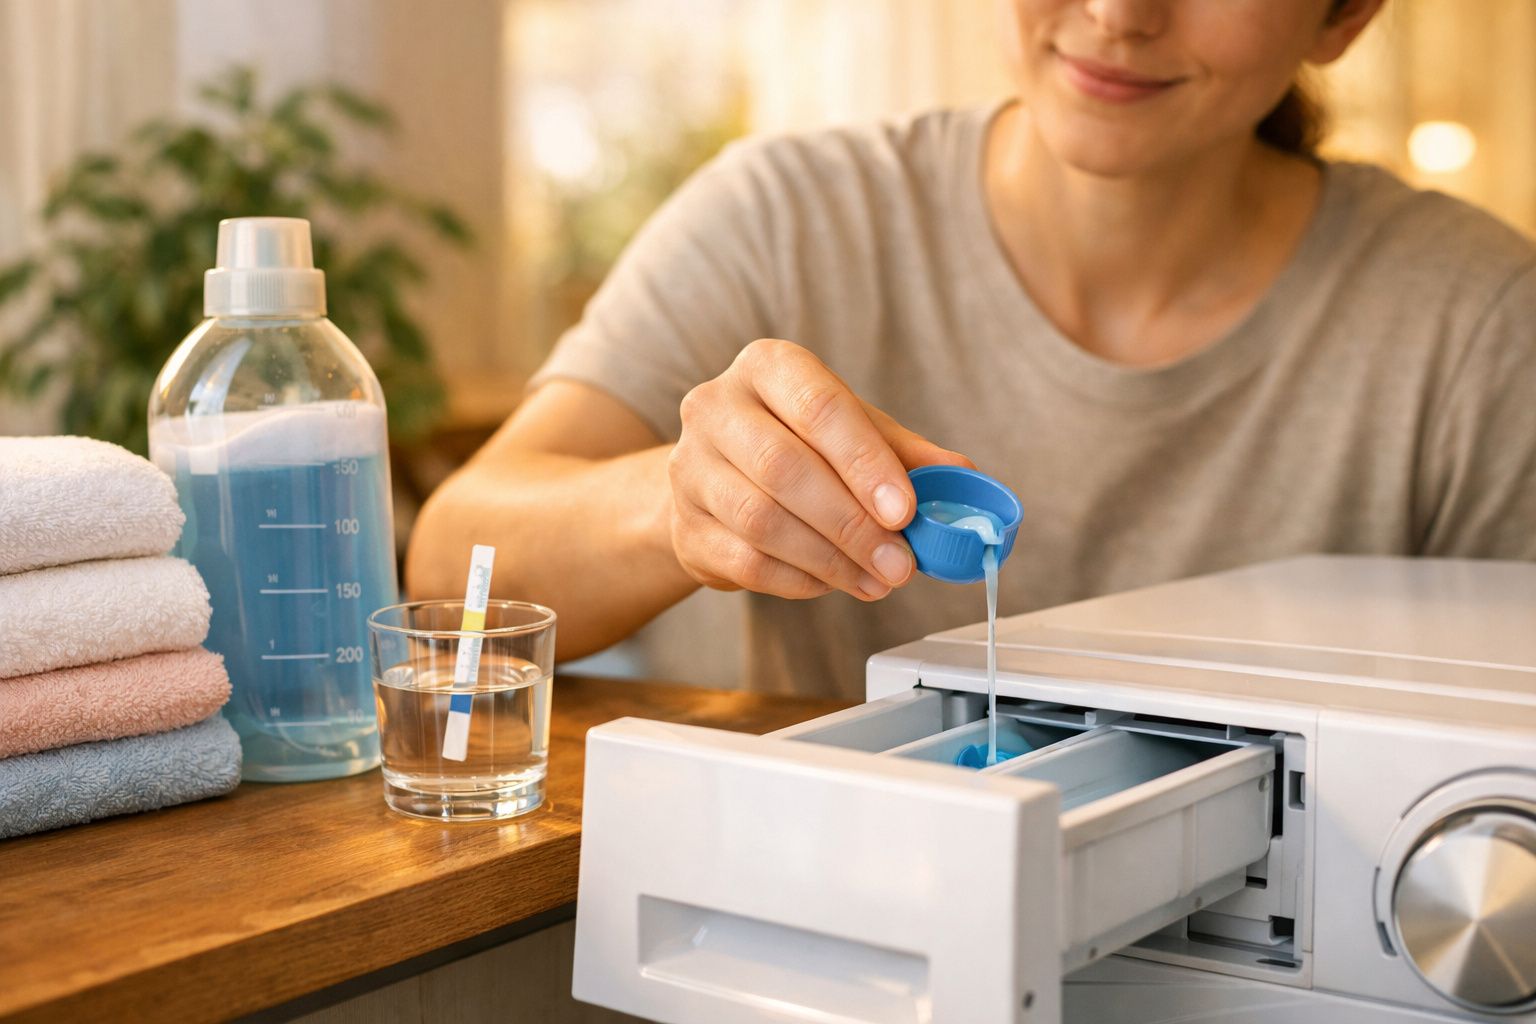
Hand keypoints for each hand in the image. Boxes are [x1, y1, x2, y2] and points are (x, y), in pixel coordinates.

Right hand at [667, 338, 973, 600]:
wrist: (715, 480)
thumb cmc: (798, 444)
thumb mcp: (854, 430)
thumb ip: (905, 452)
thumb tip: (964, 477)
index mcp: (767, 367)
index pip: (818, 407)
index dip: (865, 462)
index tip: (905, 510)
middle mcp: (716, 408)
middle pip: (785, 468)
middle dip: (852, 523)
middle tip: (901, 562)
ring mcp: (690, 469)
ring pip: (762, 521)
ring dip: (831, 560)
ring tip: (878, 579)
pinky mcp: (683, 527)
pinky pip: (746, 562)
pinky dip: (800, 580)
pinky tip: (835, 582)